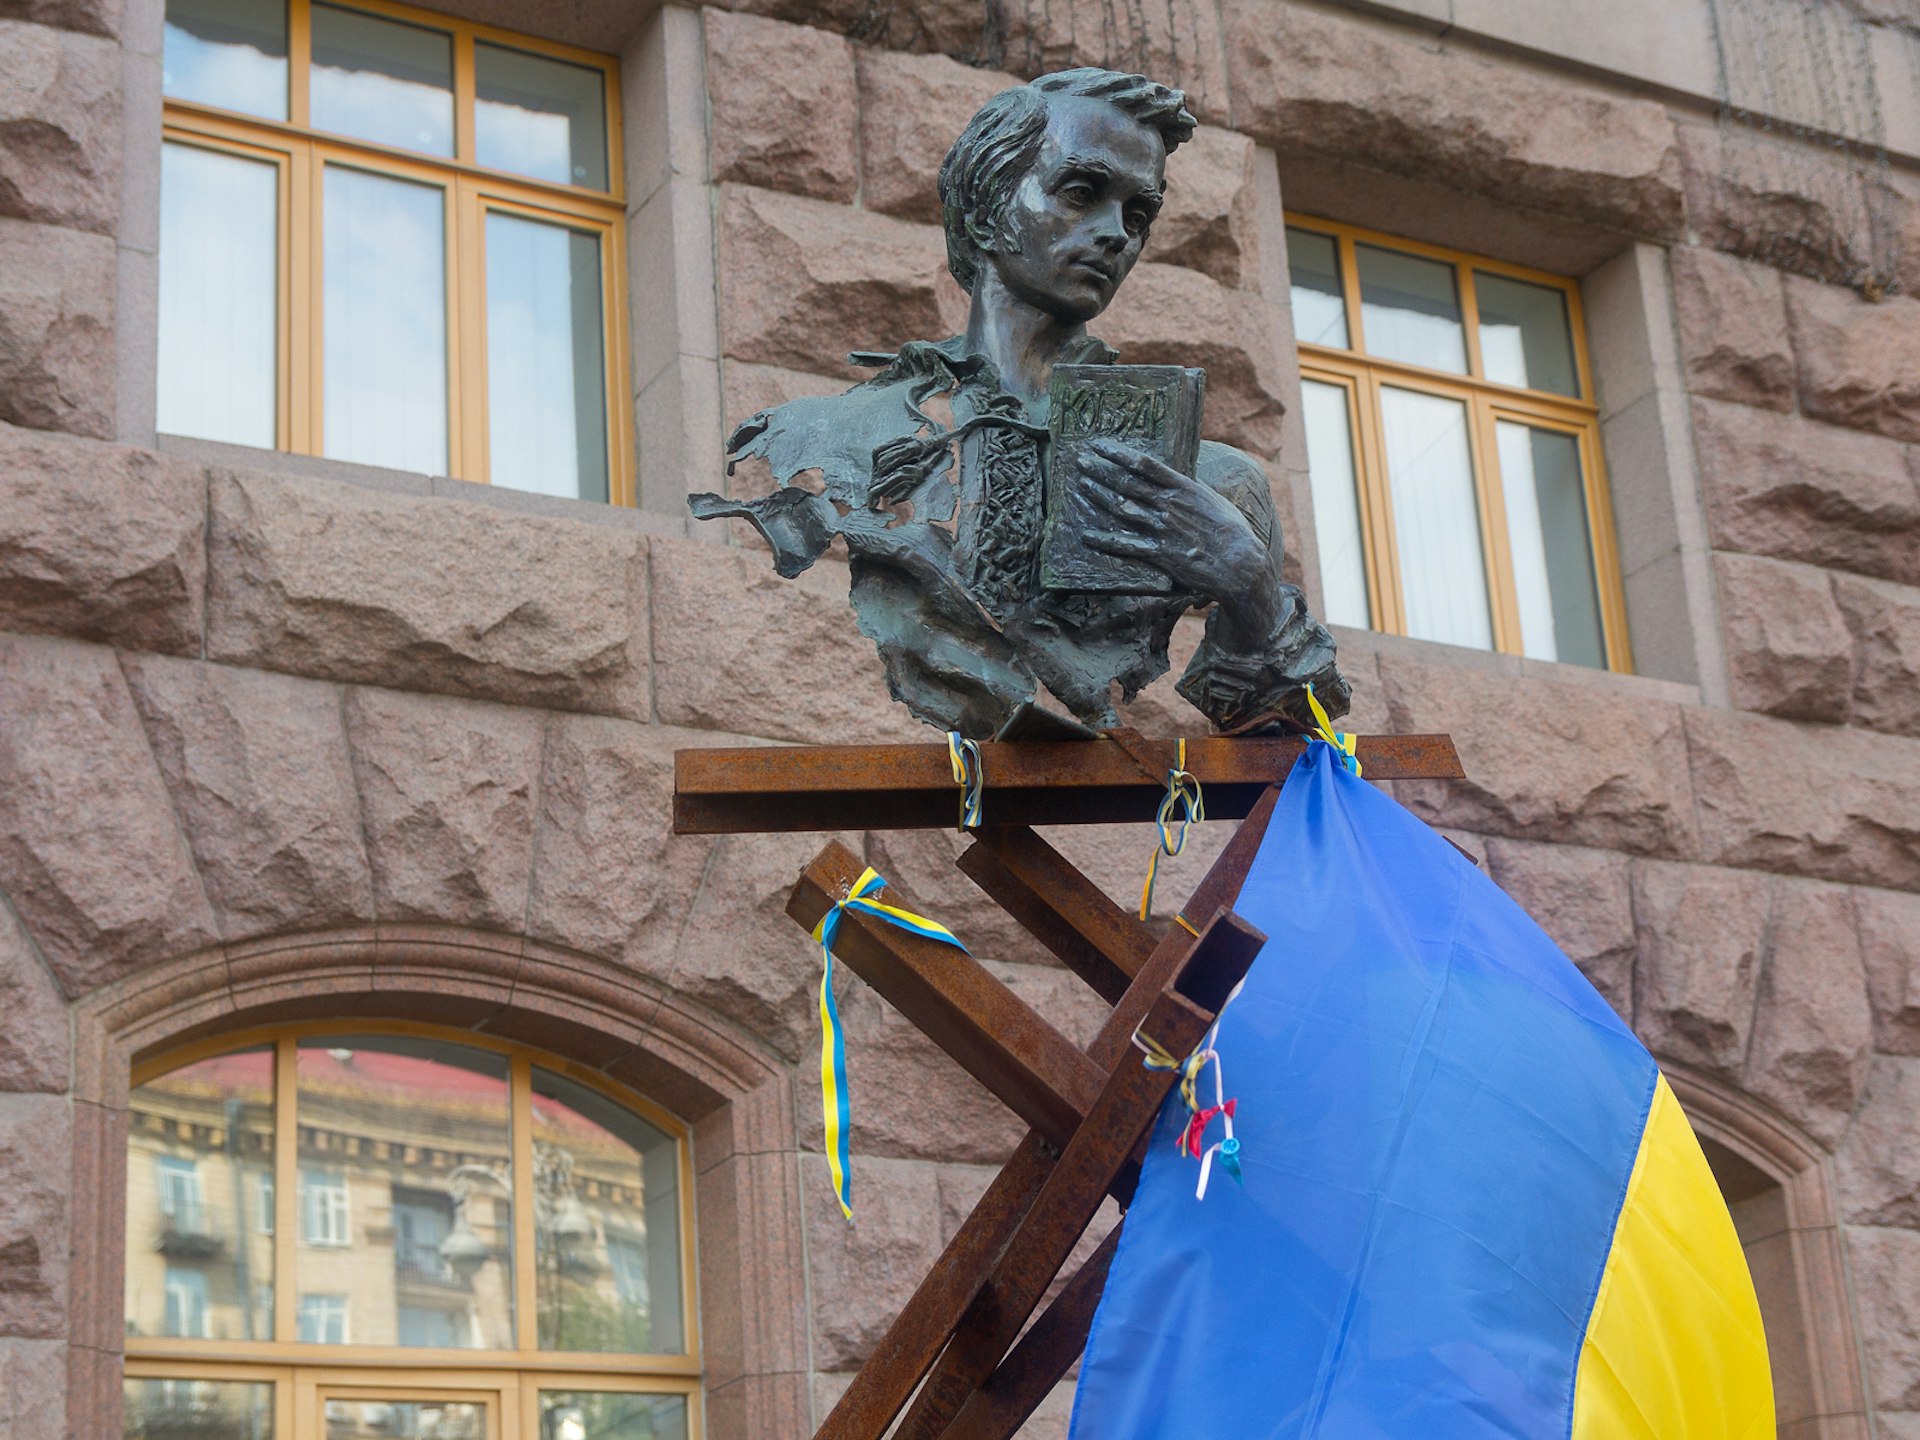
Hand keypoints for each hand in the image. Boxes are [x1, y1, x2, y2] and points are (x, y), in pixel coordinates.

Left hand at [1076, 439, 1269, 602]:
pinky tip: (1087, 535)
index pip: (1145, 464)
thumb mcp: (1214, 500)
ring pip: (1122, 508)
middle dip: (1100, 470)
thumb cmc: (1232, 531)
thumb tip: (1178, 475)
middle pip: (1127, 483)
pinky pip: (1126, 545)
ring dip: (1098, 496)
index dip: (1118, 453)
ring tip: (1081, 486)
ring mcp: (1162, 529)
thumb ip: (1192, 487)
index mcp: (1184, 488)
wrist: (1240, 564)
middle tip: (1080, 461)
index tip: (1100, 445)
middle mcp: (1169, 505)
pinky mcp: (1160, 553)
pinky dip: (1105, 540)